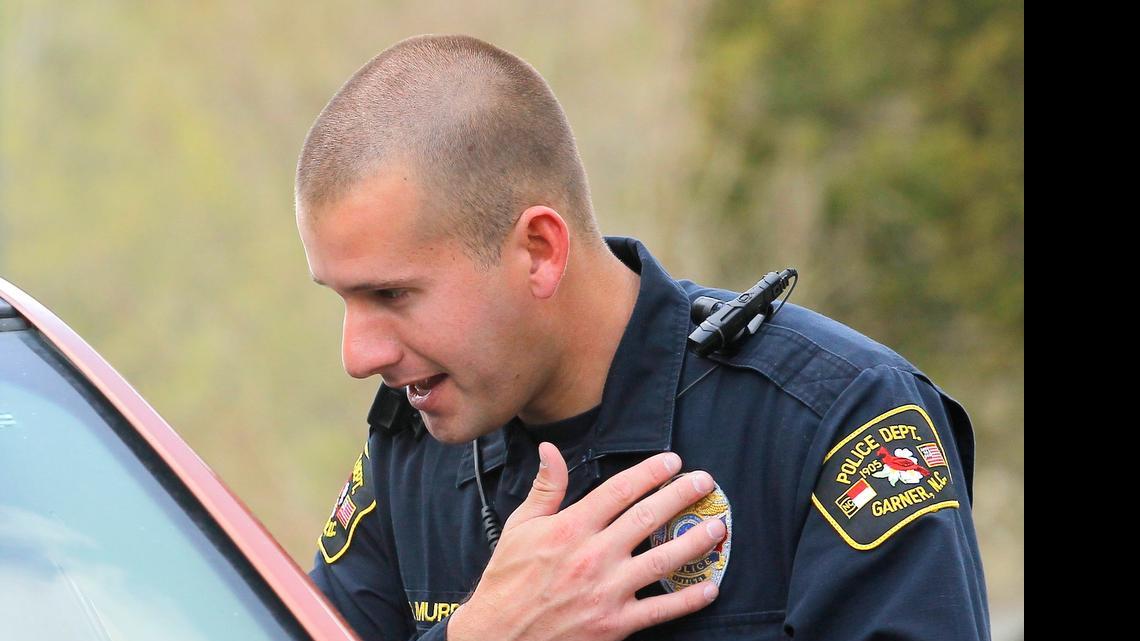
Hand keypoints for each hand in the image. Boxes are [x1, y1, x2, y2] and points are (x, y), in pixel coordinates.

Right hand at [447, 443, 723, 640]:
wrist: (498, 637)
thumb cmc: (507, 582)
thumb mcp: (520, 527)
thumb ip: (545, 488)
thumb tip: (550, 451)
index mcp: (570, 528)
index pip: (620, 490)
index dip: (650, 472)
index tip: (672, 461)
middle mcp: (593, 555)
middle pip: (648, 517)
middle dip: (681, 495)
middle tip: (705, 482)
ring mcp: (607, 590)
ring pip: (662, 560)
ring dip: (695, 541)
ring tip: (718, 525)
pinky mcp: (615, 624)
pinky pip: (661, 609)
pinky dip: (688, 599)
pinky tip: (710, 587)